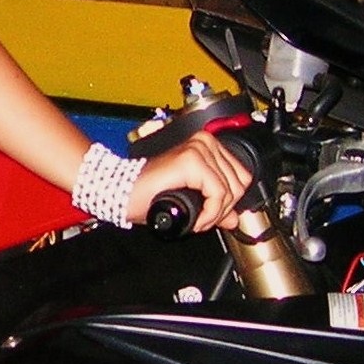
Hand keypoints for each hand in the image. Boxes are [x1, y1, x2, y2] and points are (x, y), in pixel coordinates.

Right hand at [129, 135, 251, 232]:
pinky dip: (209, 214)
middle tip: (204, 220)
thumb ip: (215, 205)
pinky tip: (195, 220)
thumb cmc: (148, 194)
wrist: (122, 192)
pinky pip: (217, 193)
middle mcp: (204, 142)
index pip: (241, 175)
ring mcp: (198, 149)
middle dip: (224, 209)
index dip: (231, 201)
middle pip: (239, 183)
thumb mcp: (191, 200)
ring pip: (230, 190)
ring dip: (215, 214)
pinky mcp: (191, 161)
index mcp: (206, 145)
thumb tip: (233, 218)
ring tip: (198, 221)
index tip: (216, 215)